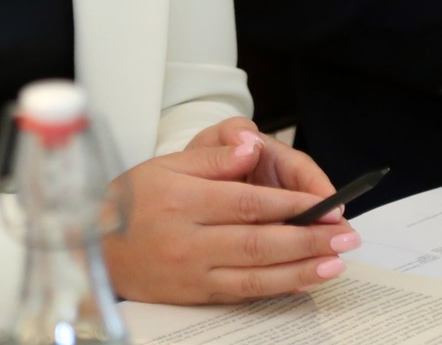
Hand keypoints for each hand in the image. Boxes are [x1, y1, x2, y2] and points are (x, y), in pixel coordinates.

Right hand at [102, 131, 356, 304]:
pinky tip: (303, 281)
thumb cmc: (132, 202)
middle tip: (345, 237)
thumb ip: (212, 158)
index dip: (290, 206)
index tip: (324, 205)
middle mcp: (189, 240)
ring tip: (335, 264)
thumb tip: (251, 146)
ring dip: (302, 270)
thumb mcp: (166, 166)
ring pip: (256, 274)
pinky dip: (277, 288)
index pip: (247, 203)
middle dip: (309, 240)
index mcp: (183, 201)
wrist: (96, 250)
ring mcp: (193, 272)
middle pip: (259, 242)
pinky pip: (243, 293)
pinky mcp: (197, 295)